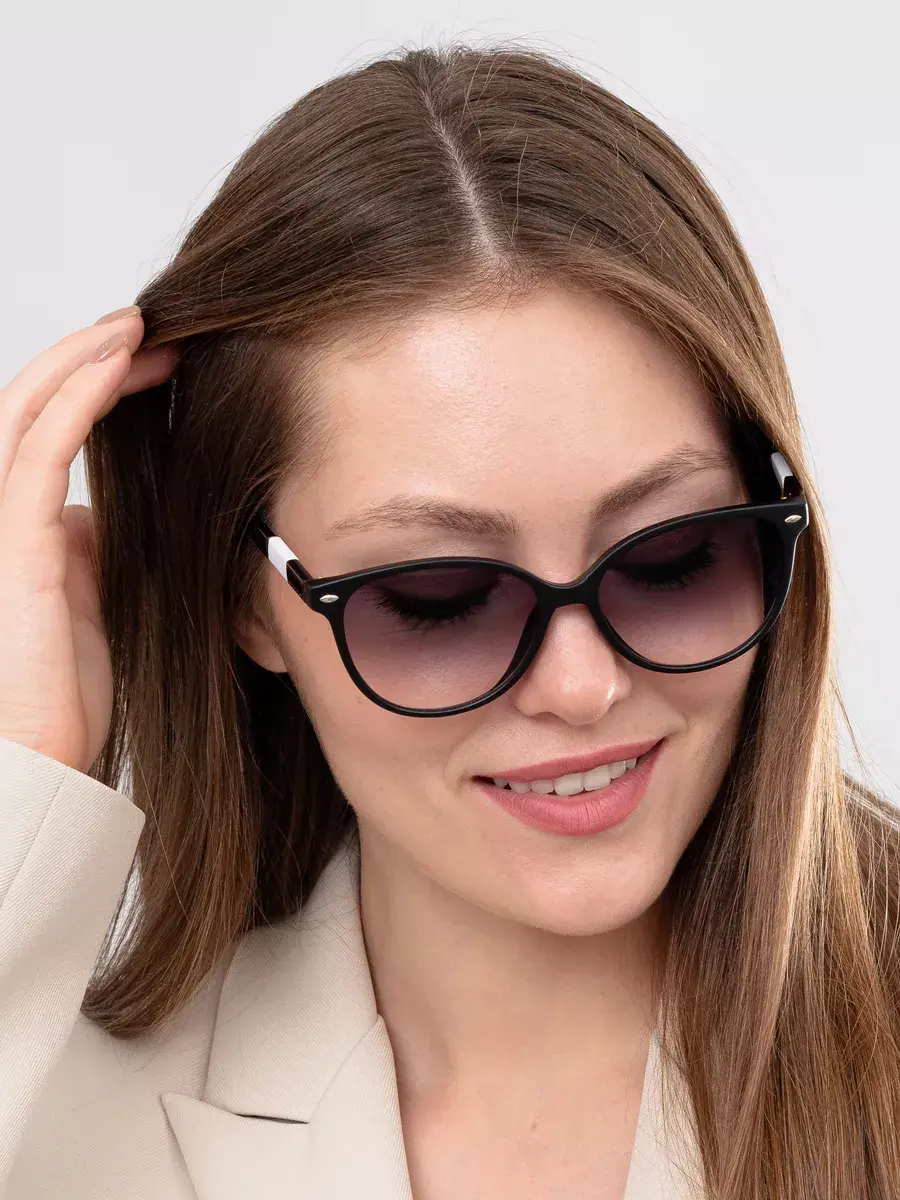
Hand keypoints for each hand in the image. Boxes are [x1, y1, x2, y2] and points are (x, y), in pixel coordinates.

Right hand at [0, 307, 176, 772]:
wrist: (47, 748)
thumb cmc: (70, 680)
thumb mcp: (95, 589)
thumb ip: (92, 540)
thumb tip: (103, 506)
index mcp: (23, 517)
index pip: (47, 422)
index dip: (94, 377)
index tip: (157, 353)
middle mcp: (3, 509)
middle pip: (33, 399)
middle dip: (91, 352)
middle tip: (150, 319)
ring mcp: (1, 522)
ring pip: (29, 409)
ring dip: (85, 358)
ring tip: (140, 324)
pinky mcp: (15, 545)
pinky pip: (40, 453)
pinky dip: (78, 399)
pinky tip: (118, 364)